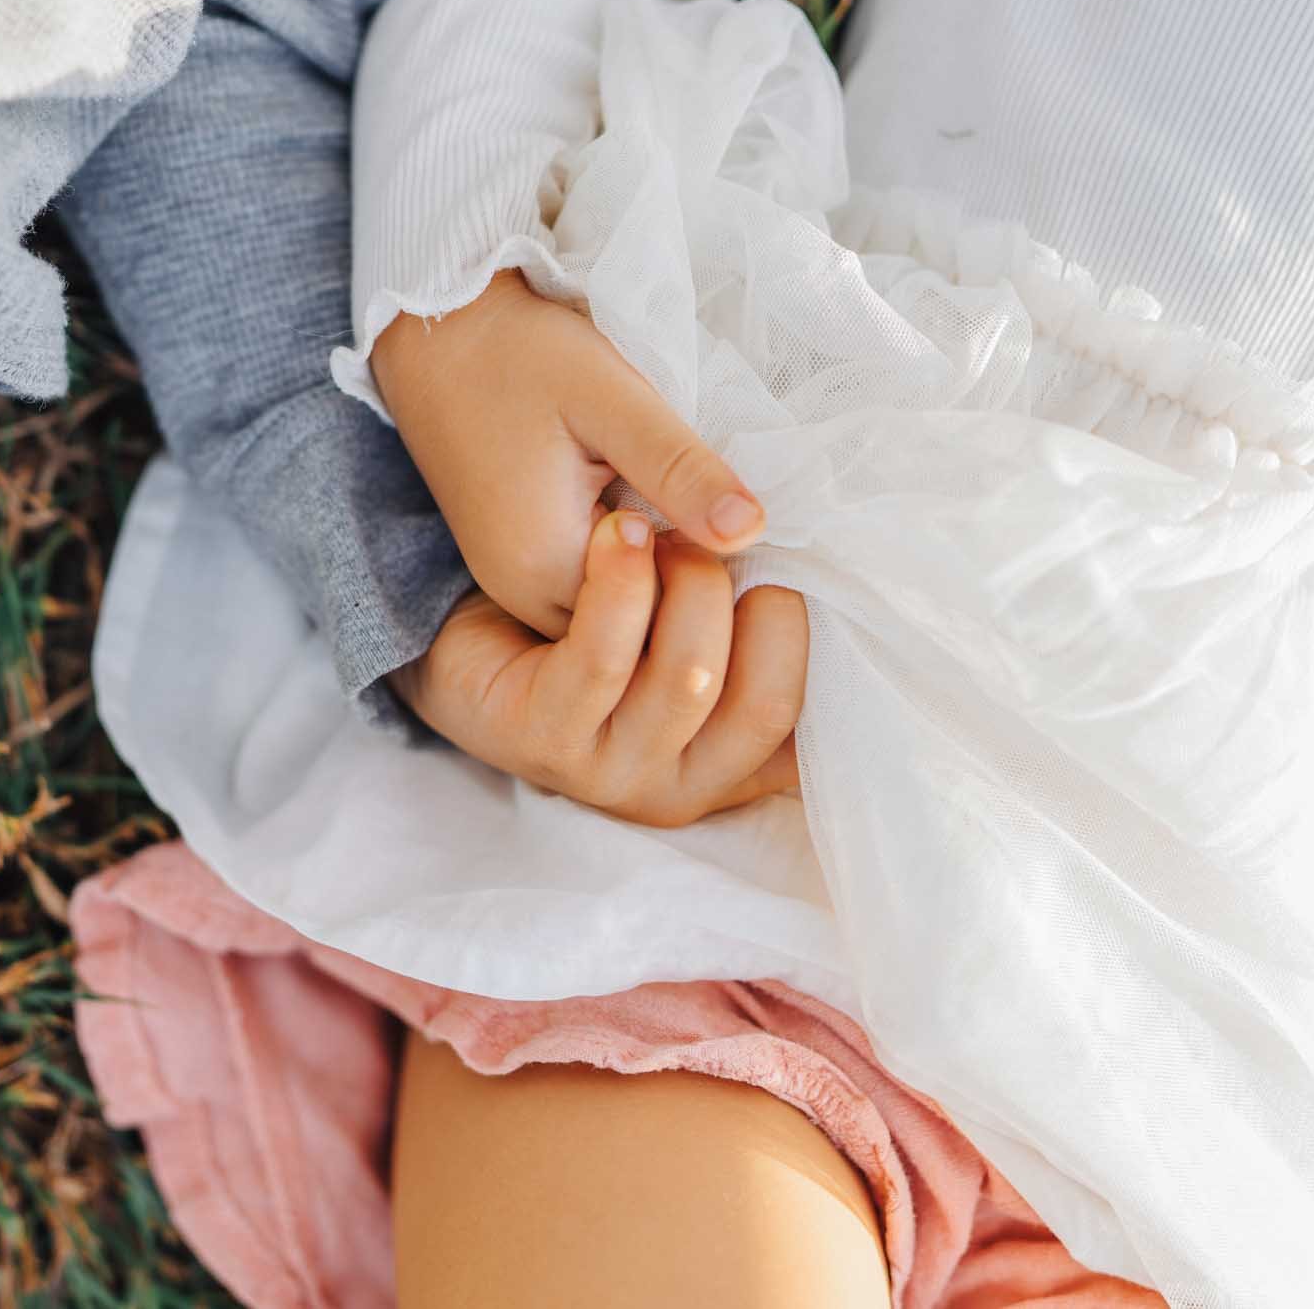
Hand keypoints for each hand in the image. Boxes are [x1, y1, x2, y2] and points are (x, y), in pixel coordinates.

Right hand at [373, 270, 764, 639]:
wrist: (436, 332)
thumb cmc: (522, 352)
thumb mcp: (611, 398)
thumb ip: (678, 467)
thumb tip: (753, 531)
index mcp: (547, 568)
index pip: (663, 619)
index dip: (715, 578)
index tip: (742, 518)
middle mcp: (524, 599)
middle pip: (639, 632)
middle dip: (692, 587)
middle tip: (729, 512)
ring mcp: (516, 588)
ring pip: (619, 619)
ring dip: (663, 576)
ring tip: (694, 506)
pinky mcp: (516, 567)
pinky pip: (593, 594)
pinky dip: (633, 566)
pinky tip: (654, 511)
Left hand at [393, 511, 806, 826]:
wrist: (472, 636)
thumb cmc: (605, 623)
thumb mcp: (699, 616)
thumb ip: (765, 618)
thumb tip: (842, 580)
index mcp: (738, 766)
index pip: (820, 723)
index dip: (815, 630)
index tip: (786, 558)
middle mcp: (685, 787)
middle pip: (768, 702)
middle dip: (759, 601)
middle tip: (714, 539)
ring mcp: (614, 776)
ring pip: (690, 676)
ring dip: (686, 579)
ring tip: (654, 526)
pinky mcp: (545, 742)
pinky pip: (603, 659)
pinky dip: (620, 583)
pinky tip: (619, 532)